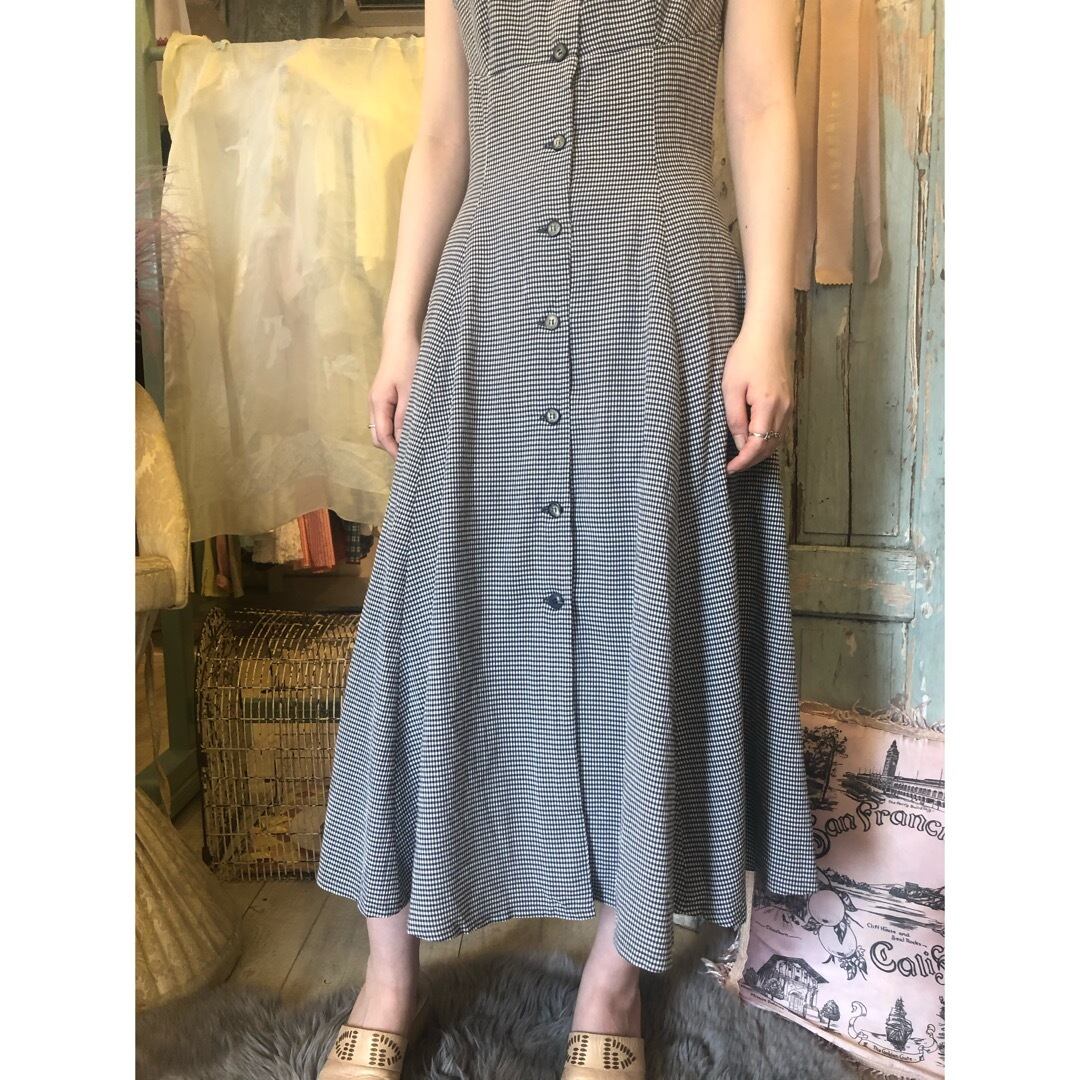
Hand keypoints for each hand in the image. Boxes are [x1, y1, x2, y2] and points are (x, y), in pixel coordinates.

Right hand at [368, 331, 419, 458]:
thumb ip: (405, 417)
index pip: (383, 437)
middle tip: (415, 454)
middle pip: (379, 436)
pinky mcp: (386, 395)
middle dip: (394, 447)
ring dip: (397, 437)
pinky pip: (388, 418)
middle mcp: (374, 404)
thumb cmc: (408, 361)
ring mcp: (379, 400)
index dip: (395, 452)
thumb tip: (403, 441)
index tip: (411, 462)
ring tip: (416, 441)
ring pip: (384, 428)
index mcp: (378, 404)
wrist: (401, 337)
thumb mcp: (411, 391)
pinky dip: (398, 426)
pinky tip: (412, 426)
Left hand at [723, 322, 793, 474]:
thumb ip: (735, 418)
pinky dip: (768, 440)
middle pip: (769, 446)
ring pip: (777, 440)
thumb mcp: (731, 387)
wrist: (770, 333)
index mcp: (767, 406)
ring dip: (760, 452)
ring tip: (742, 458)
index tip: (729, 469)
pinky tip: (756, 441)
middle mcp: (784, 409)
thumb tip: (740, 443)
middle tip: (733, 467)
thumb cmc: (746, 355)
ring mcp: (790, 406)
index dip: (743, 461)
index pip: (757, 445)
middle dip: (751, 460)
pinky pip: (781, 429)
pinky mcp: (790, 401)